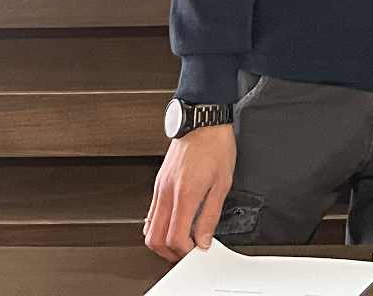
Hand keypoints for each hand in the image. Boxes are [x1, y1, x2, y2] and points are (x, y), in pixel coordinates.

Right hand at [144, 124, 235, 261]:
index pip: (175, 238)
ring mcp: (160, 187)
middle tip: (187, 251)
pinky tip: (175, 222)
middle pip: (155, 239)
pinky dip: (159, 225)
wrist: (203, 119)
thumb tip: (204, 239)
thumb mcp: (223, 183)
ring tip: (182, 239)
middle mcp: (167, 192)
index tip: (198, 250)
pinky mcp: (158, 182)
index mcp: (184, 194)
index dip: (185, 252)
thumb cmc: (215, 145)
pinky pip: (152, 212)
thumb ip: (210, 215)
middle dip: (170, 252)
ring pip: (149, 228)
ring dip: (163, 240)